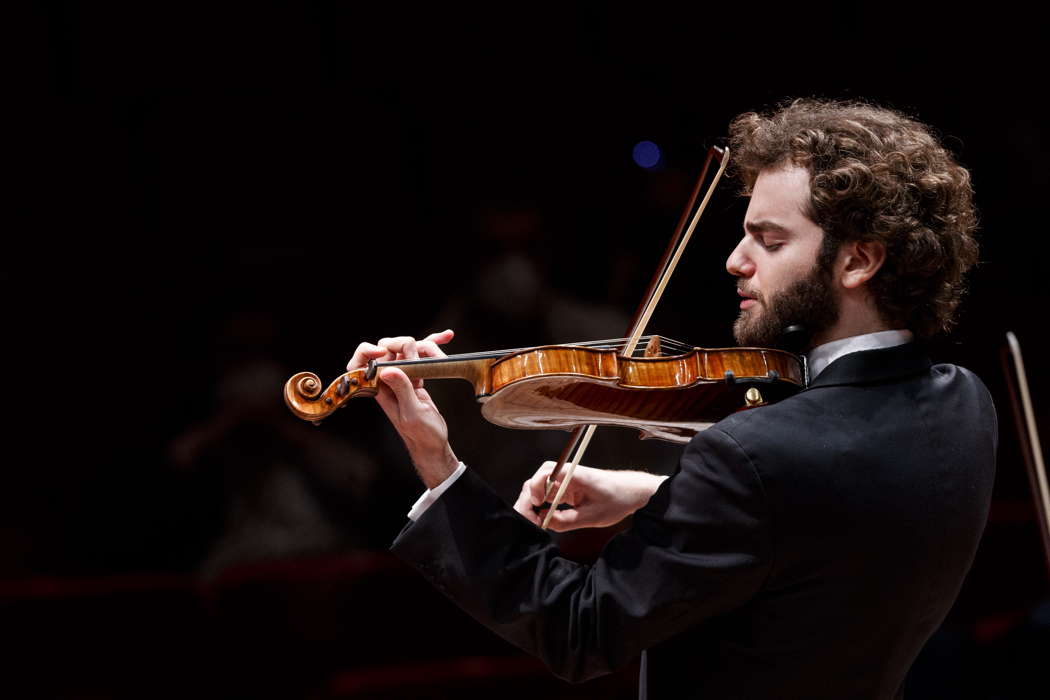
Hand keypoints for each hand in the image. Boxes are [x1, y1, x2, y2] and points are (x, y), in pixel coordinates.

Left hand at [347, 330, 458, 487]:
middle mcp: (387, 380)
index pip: (362, 363)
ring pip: (406, 348)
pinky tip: (444, 338)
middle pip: (388, 348)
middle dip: (405, 345)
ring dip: (426, 346)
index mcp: (380, 389)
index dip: (369, 351)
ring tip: (442, 356)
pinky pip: (420, 355)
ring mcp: (401, 376)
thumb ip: (402, 390)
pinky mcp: (415, 376)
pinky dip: (431, 345)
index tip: (386, 351)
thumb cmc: (421, 434)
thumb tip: (388, 370)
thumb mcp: (412, 414)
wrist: (433, 444)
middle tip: (425, 355)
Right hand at [512, 461, 667, 530]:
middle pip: (539, 479)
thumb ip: (567, 521)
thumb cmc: (618, 499)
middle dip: (530, 498)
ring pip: (541, 487)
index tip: (536, 504)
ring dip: (535, 502)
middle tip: (529, 518)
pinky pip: (550, 494)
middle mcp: (568, 474)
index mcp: (575, 475)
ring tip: (536, 521)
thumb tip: (544, 523)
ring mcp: (568, 480)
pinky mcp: (569, 488)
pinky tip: (545, 518)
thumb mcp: (593, 517)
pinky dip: (544, 505)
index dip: (536, 488)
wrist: (633, 492)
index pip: (546, 473)